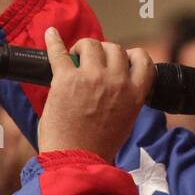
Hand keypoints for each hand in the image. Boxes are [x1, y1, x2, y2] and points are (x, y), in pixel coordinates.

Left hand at [37, 29, 153, 160]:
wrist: (76, 160)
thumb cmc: (98, 146)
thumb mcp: (126, 121)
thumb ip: (125, 99)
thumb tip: (115, 87)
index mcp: (135, 94)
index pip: (143, 60)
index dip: (132, 55)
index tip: (122, 58)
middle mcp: (116, 81)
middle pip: (115, 48)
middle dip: (104, 51)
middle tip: (92, 62)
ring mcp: (91, 78)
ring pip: (91, 44)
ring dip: (83, 47)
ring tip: (75, 57)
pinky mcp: (65, 80)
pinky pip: (59, 52)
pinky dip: (53, 41)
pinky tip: (50, 34)